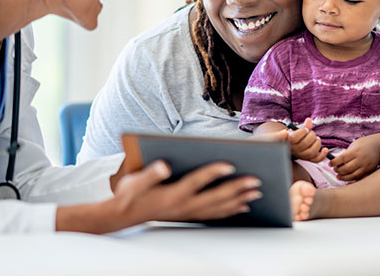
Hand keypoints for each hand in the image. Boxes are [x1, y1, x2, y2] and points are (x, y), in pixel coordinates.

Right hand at [110, 160, 262, 225]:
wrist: (124, 215)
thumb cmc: (130, 194)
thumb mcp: (134, 181)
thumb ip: (150, 174)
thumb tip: (164, 165)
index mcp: (172, 194)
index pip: (197, 182)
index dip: (213, 173)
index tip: (230, 165)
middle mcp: (183, 205)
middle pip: (215, 197)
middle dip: (237, 188)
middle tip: (256, 180)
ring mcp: (187, 213)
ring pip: (218, 208)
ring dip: (239, 200)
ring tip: (256, 192)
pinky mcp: (189, 215)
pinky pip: (214, 215)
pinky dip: (230, 210)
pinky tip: (242, 206)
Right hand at [287, 118, 327, 162]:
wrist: (292, 147)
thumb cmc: (294, 137)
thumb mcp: (296, 131)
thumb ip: (304, 126)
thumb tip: (309, 120)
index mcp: (290, 141)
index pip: (295, 137)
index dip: (302, 132)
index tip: (306, 129)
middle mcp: (295, 150)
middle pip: (304, 144)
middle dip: (311, 136)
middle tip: (312, 133)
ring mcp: (302, 156)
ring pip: (311, 152)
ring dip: (317, 144)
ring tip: (317, 139)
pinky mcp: (308, 159)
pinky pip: (316, 160)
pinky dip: (322, 155)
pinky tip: (325, 149)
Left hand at [330, 135, 379, 180]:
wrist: (379, 146)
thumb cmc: (364, 144)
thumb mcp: (355, 145)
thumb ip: (347, 154)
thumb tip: (337, 163)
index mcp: (356, 151)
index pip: (342, 158)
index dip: (334, 162)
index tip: (330, 164)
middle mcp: (361, 159)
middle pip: (347, 168)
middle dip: (338, 170)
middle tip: (335, 170)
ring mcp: (366, 166)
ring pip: (353, 175)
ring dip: (344, 177)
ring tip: (338, 176)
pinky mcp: (370, 171)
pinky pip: (360, 178)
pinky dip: (352, 180)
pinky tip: (347, 180)